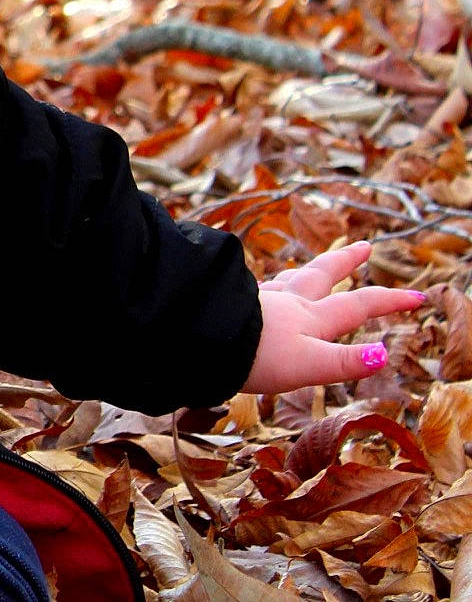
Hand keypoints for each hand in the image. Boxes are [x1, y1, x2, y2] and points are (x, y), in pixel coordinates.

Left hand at [242, 241, 425, 394]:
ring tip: (311, 268)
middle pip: (321, 275)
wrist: (193, 335)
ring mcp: (257, 299)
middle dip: (345, 262)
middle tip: (364, 245)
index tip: (417, 295)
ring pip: (288, 280)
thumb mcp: (307, 365)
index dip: (388, 301)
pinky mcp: (231, 303)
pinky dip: (269, 288)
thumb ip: (345, 361)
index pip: (357, 306)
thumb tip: (383, 355)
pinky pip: (258, 291)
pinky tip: (260, 292)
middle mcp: (286, 302)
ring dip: (306, 272)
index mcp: (309, 318)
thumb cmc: (252, 355)